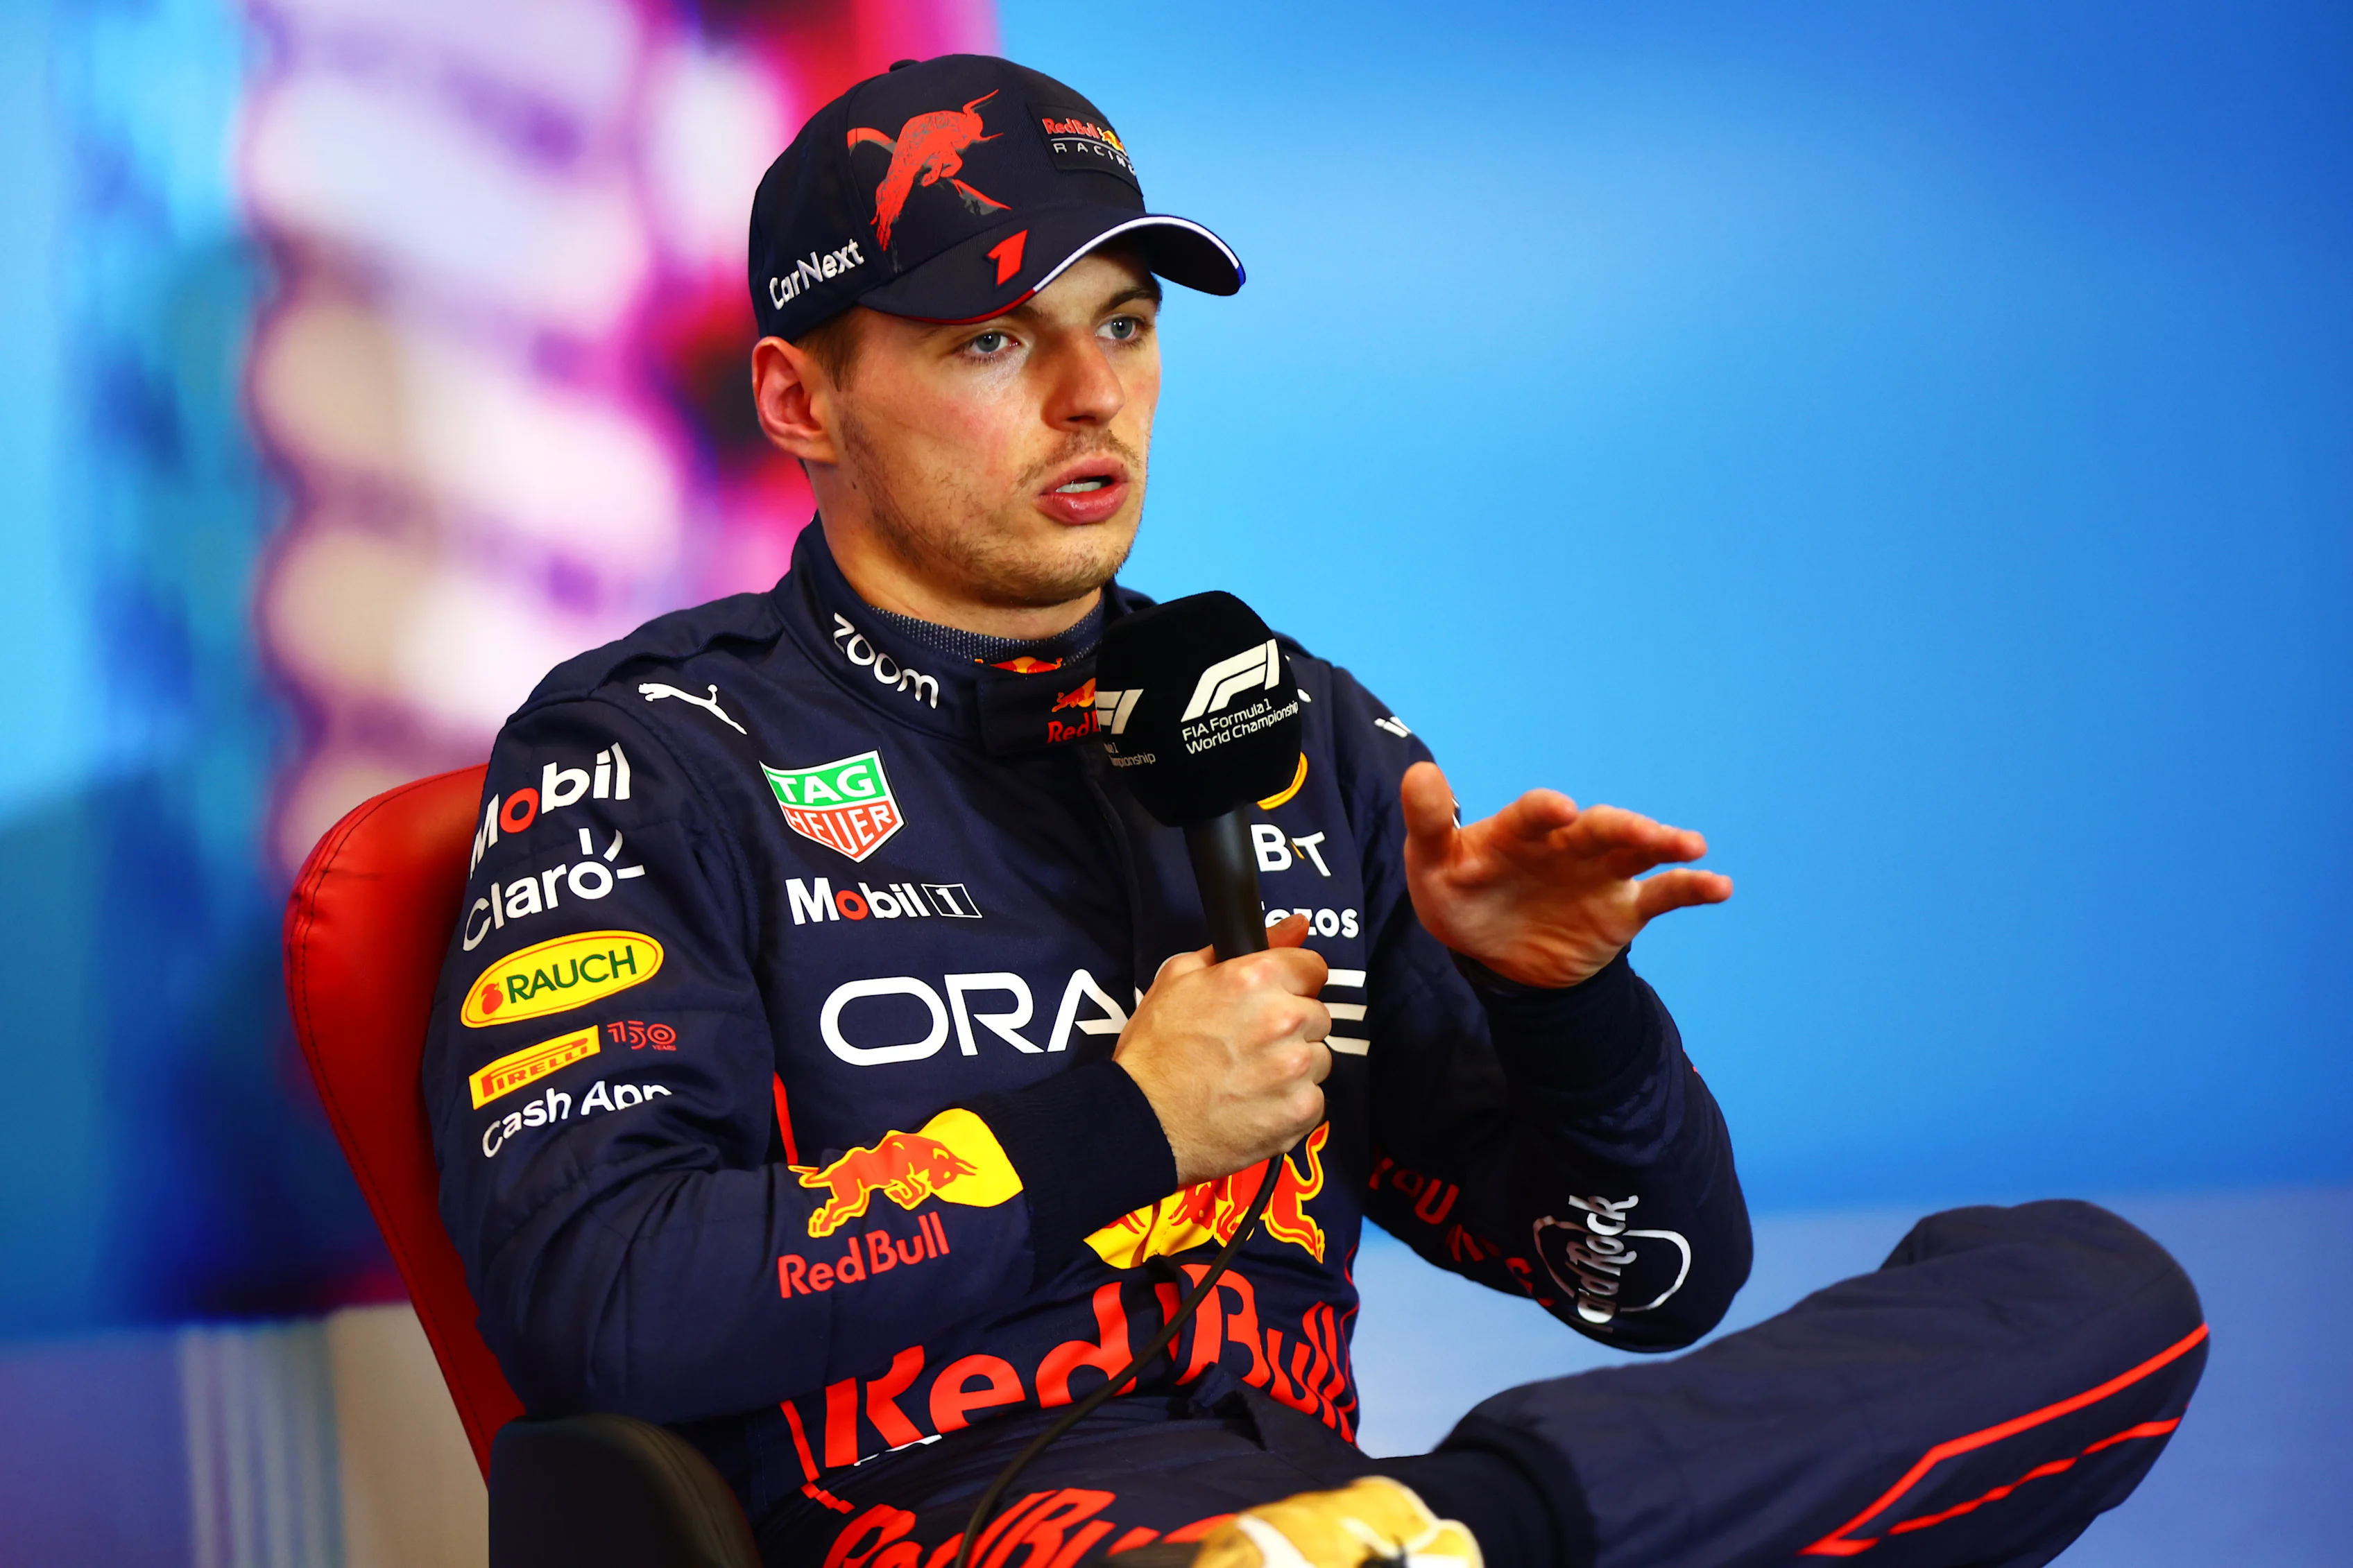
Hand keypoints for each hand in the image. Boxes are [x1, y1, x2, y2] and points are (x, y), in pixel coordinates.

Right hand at [1114, 915, 1330, 1185]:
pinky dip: (1290, 1103)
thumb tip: (1294, 926)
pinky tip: (1255, 1104)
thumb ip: (1244, 947)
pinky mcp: (1301, 1109)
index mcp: (1256, 979)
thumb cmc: (1154, 1052)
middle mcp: (1283, 1019)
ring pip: (1318, 1059)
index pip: (1313, 968)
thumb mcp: (1180, 977)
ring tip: (1249, 1077)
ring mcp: (1295, 1067)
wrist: (1143, 1120)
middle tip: (1250, 1044)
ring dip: (1292, 1066)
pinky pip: (1314, 1099)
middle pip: (1317, 1015)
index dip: (1293, 983)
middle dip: (1291, 1028)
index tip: (1279, 998)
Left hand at [1402, 760, 1731, 988]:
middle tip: (1642, 833)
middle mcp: (1567, 844)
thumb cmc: (1461, 895)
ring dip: (1664, 844)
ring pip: (1637, 853)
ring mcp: (1599, 874)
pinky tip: (1720, 886)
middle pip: (1599, 829)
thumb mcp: (1434, 866)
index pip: (1535, 815)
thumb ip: (1430, 824)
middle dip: (1621, 828)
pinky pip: (1662, 895)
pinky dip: (1690, 888)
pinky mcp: (1622, 908)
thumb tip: (1418, 772)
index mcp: (1521, 831)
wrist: (1495, 952)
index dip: (1545, 811)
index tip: (1560, 808)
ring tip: (1691, 846)